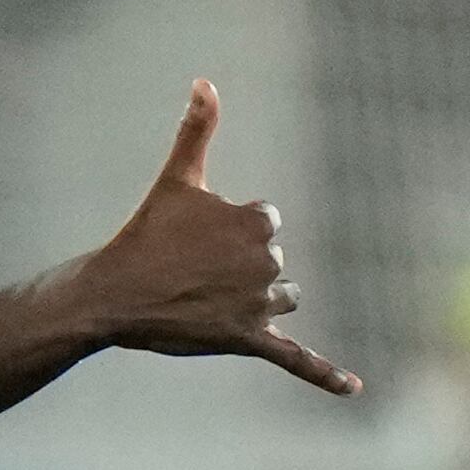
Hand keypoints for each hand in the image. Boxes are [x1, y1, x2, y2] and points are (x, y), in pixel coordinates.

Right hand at [75, 80, 360, 396]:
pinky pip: (296, 359)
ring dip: (257, 301)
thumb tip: (207, 80)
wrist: (114, 293)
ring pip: (283, 299)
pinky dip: (326, 375)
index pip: (267, 222)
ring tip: (210, 299)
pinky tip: (354, 389)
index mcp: (257, 222)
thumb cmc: (145, 233)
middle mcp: (266, 264)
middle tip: (191, 271)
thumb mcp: (176, 178)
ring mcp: (259, 307)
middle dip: (240, 267)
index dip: (229, 231)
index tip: (196, 238)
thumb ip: (198, 129)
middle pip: (274, 263)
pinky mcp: (249, 342)